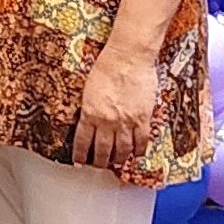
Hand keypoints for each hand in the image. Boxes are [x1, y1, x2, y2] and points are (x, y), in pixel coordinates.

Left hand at [74, 44, 159, 171]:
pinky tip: (137, 154)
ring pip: (122, 150)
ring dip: (119, 159)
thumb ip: (89, 108)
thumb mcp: (88, 89)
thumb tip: (88, 120)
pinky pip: (142, 141)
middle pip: (102, 151)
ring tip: (116, 162)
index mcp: (89, 113)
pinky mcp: (143, 118)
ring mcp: (126, 122)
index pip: (82, 142)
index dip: (80, 155)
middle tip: (98, 165)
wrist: (128, 57)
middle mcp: (107, 121)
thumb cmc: (106, 66)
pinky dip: (139, 151)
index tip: (80, 162)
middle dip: (99, 162)